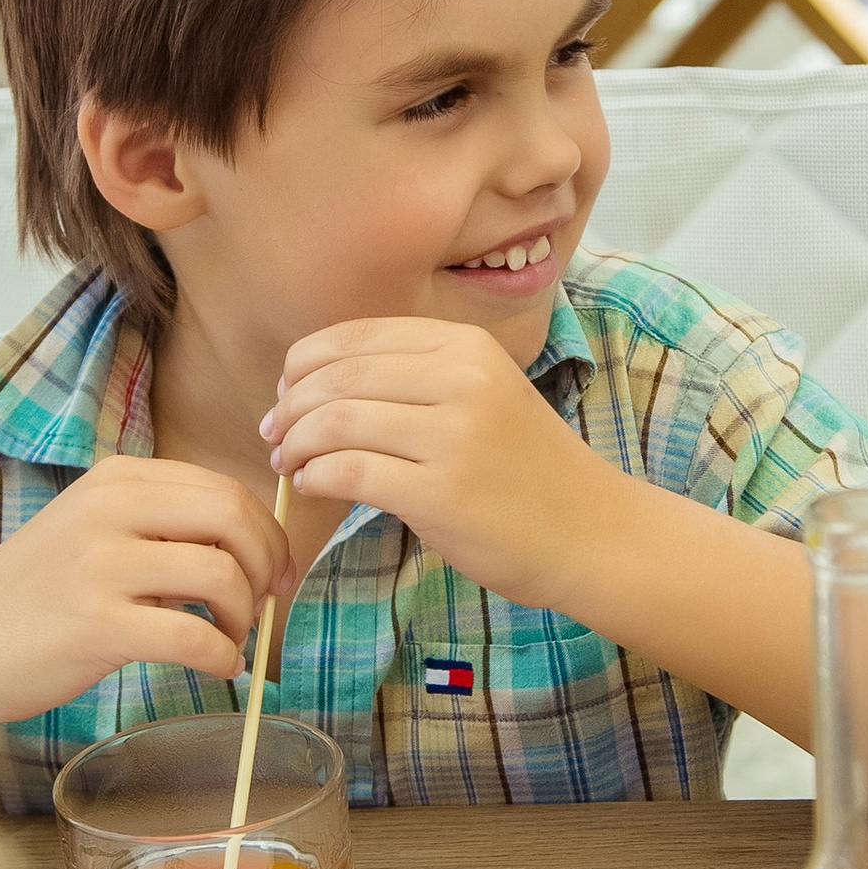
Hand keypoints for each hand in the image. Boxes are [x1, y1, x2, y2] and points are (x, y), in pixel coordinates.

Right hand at [0, 447, 292, 727]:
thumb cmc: (36, 597)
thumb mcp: (95, 531)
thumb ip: (161, 525)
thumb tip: (252, 547)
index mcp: (116, 479)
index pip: (225, 489)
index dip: (267, 534)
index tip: (275, 572)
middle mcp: (110, 508)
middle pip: (234, 519)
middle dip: (267, 566)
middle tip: (262, 606)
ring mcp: (102, 564)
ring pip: (222, 576)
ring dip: (244, 618)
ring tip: (228, 641)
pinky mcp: (98, 623)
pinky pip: (195, 636)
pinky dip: (222, 658)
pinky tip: (216, 668)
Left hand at [266, 314, 621, 609]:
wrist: (591, 531)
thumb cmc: (527, 470)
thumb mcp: (483, 395)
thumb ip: (417, 379)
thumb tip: (319, 382)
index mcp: (465, 347)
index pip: (354, 337)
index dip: (304, 364)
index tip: (287, 393)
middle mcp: (460, 380)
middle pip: (335, 377)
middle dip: (290, 407)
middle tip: (276, 435)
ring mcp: (452, 436)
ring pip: (335, 422)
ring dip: (295, 445)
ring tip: (289, 464)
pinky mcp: (440, 493)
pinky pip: (349, 473)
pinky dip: (316, 478)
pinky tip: (313, 487)